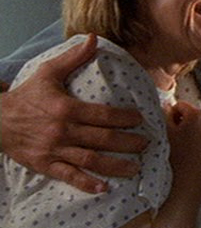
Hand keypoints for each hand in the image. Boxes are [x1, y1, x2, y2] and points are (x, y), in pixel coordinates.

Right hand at [0, 34, 146, 192]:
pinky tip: (104, 189)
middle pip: (102, 139)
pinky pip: (68, 176)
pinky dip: (86, 184)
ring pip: (90, 160)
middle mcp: (63, 131)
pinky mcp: (45, 165)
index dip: (124, 118)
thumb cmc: (27, 95)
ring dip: (115, 166)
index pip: (103, 115)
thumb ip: (74, 57)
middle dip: (128, 143)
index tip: (141, 119)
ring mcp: (54, 150)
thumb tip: (94, 38)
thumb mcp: (48, 72)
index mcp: (67, 108)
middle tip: (146, 144)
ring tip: (135, 168)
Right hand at [165, 101, 200, 183]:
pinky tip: (190, 152)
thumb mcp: (164, 132)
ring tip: (180, 145)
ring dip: (191, 132)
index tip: (166, 125)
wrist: (186, 182)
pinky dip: (199, 142)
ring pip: (200, 128)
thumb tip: (168, 106)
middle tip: (172, 136)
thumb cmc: (172, 156)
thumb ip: (165, 114)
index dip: (171, 113)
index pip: (181, 105)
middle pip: (192, 115)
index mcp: (195, 116)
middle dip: (182, 122)